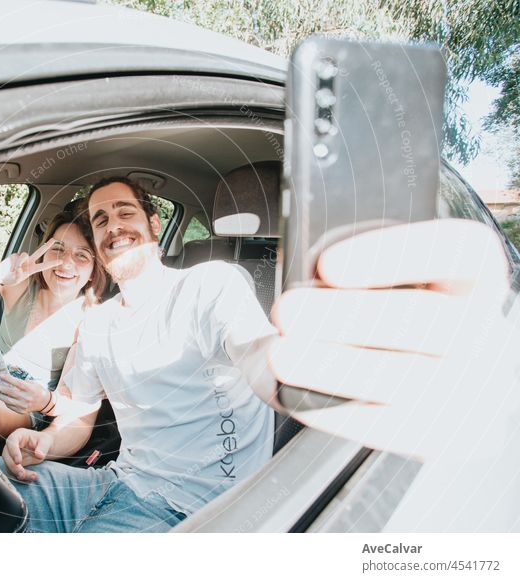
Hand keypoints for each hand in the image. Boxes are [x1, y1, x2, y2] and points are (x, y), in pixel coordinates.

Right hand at [0, 239, 61, 286]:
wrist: (1, 275)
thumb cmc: (10, 278)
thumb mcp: (16, 278)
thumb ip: (18, 273)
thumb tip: (18, 267)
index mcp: (32, 269)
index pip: (44, 266)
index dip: (52, 263)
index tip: (61, 262)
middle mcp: (29, 262)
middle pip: (39, 252)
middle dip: (47, 246)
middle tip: (54, 240)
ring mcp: (22, 258)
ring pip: (24, 256)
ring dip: (19, 264)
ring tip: (14, 271)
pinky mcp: (15, 255)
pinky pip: (15, 258)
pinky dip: (12, 264)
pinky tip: (10, 269)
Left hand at [0, 373, 49, 413]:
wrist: (44, 403)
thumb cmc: (37, 390)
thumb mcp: (32, 383)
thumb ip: (21, 381)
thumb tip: (7, 378)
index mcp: (30, 389)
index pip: (17, 383)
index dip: (8, 379)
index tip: (0, 375)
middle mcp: (26, 398)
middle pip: (10, 392)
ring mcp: (23, 406)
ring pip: (7, 400)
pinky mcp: (21, 411)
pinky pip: (10, 406)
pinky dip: (5, 401)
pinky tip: (2, 396)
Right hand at [1, 428, 52, 481]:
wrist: (44, 448)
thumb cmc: (43, 441)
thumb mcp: (46, 441)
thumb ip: (42, 447)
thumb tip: (39, 455)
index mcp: (18, 435)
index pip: (11, 442)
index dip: (13, 452)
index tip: (18, 462)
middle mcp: (12, 446)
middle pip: (6, 456)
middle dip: (13, 467)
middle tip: (22, 474)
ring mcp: (11, 456)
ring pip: (9, 466)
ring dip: (19, 474)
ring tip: (33, 477)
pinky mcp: (14, 465)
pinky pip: (14, 472)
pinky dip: (22, 477)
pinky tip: (31, 478)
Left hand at [268, 219, 516, 460]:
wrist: (407, 385)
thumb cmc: (374, 319)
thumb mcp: (364, 281)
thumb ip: (323, 273)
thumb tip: (258, 287)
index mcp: (476, 275)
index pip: (461, 250)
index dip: (395, 254)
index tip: (326, 265)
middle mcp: (487, 329)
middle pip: (429, 319)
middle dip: (347, 316)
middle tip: (285, 310)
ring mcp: (475, 388)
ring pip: (408, 378)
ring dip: (334, 367)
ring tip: (279, 355)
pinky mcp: (450, 437)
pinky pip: (390, 427)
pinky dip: (333, 411)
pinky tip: (293, 392)